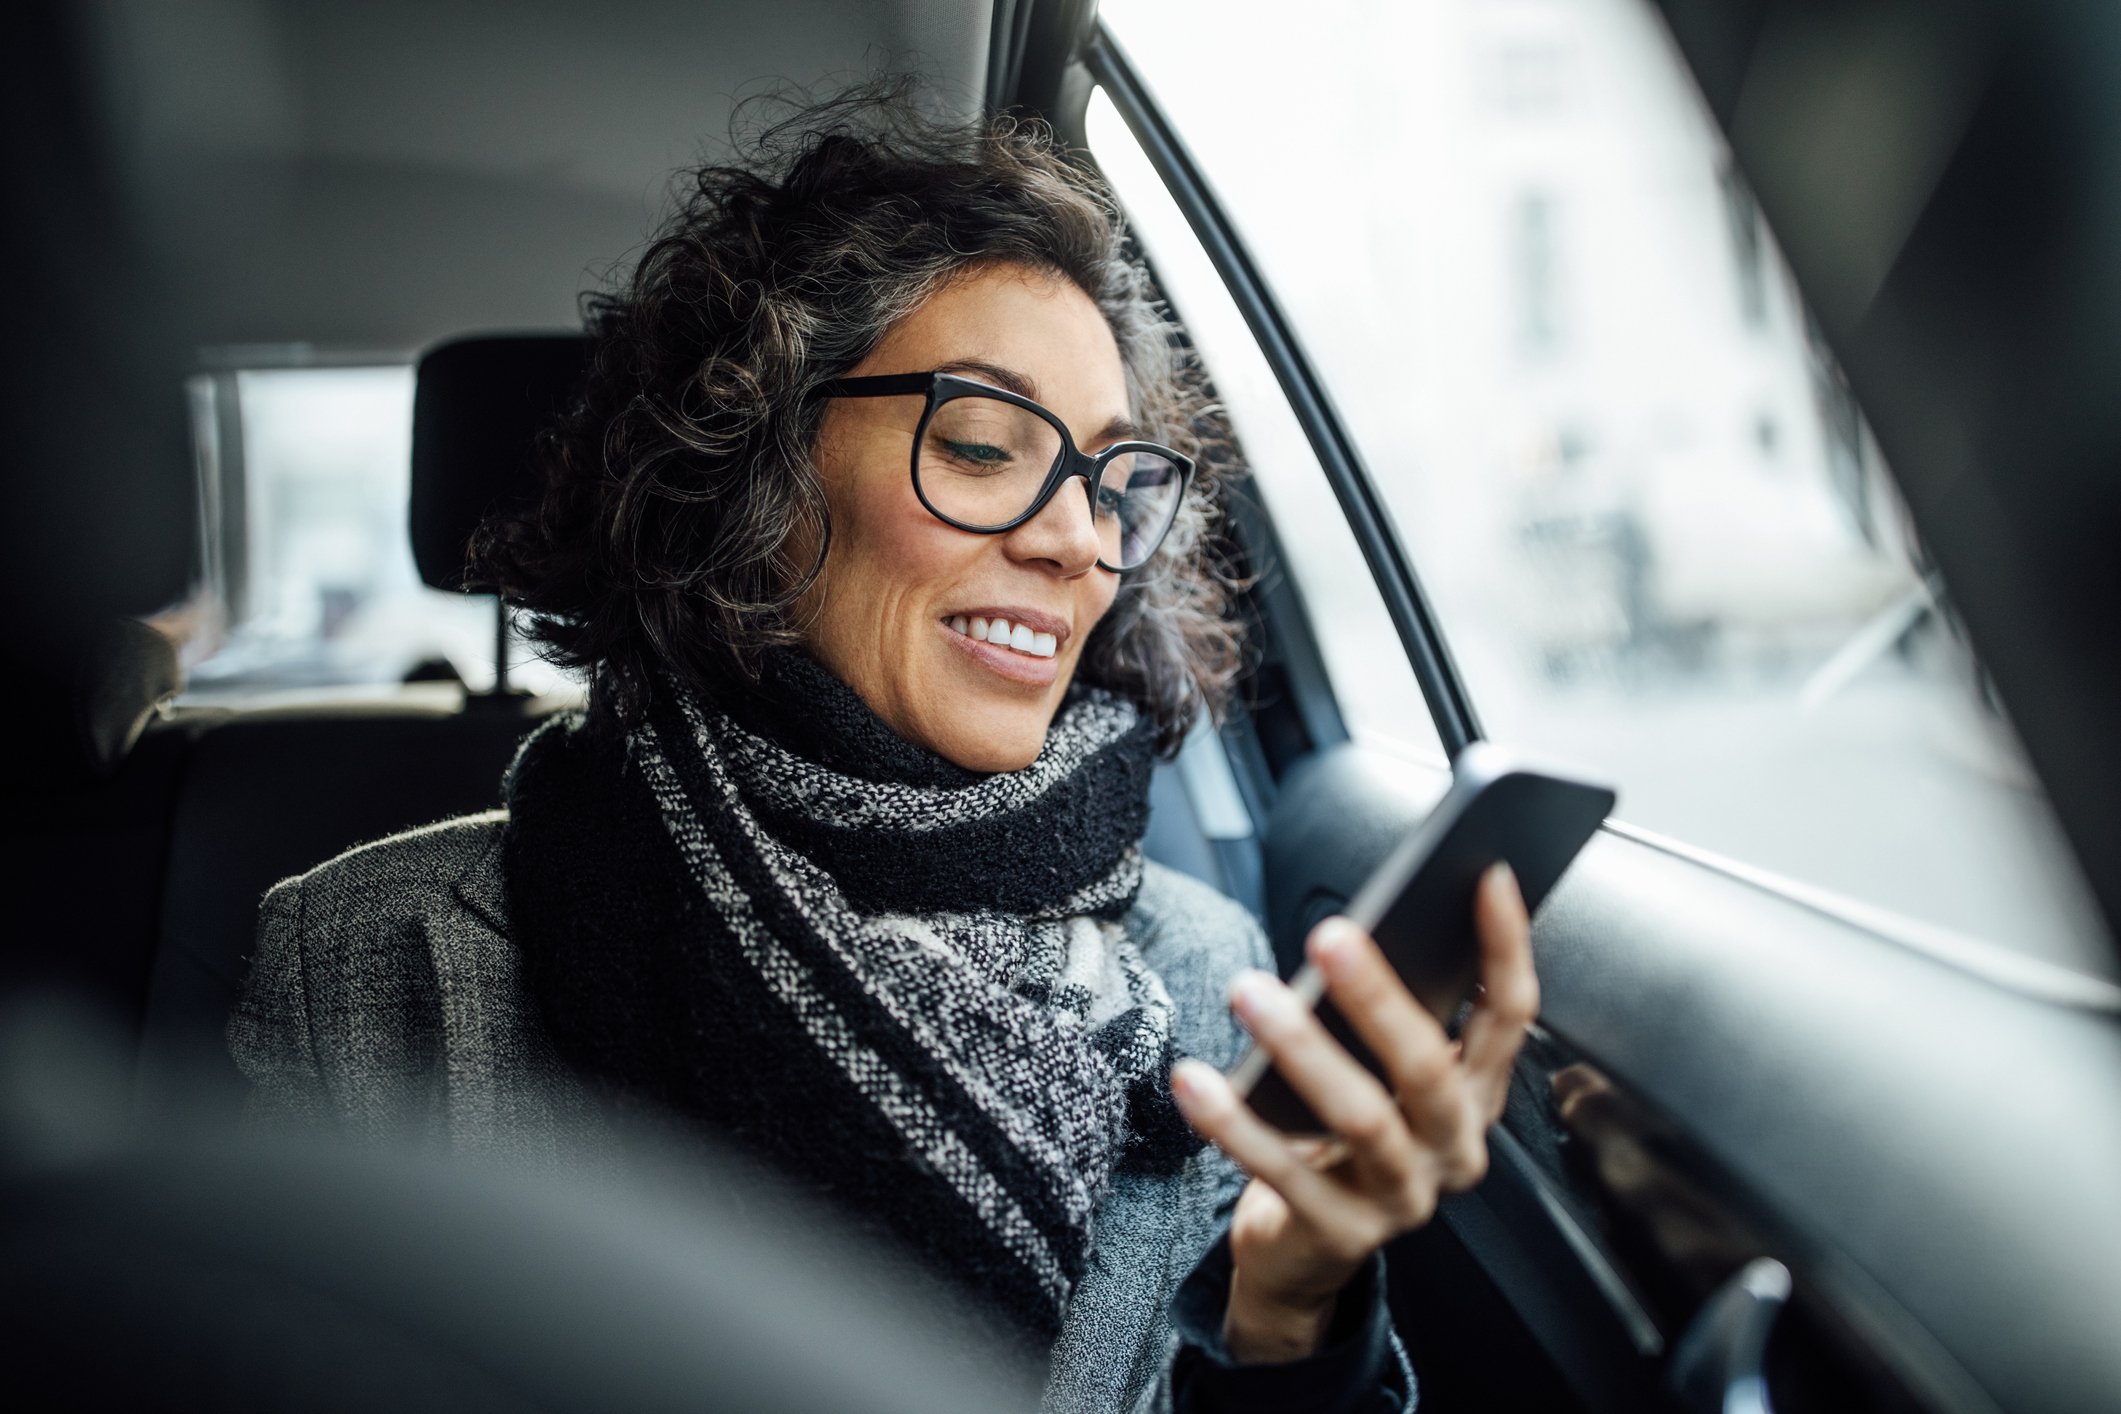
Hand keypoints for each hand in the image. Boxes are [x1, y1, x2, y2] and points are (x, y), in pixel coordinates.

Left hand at [1170, 863, 1537, 1362]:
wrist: (1306, 1248)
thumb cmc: (1341, 1133)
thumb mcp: (1381, 1075)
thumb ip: (1387, 1017)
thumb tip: (1356, 931)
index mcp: (1475, 1096)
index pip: (1509, 1017)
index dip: (1504, 948)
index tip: (1486, 875)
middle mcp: (1452, 1148)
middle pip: (1428, 1069)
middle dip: (1379, 997)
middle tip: (1331, 936)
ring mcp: (1403, 1198)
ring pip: (1360, 1118)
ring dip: (1301, 1048)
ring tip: (1249, 993)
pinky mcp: (1341, 1233)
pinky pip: (1282, 1171)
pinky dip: (1233, 1123)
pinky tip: (1194, 1079)